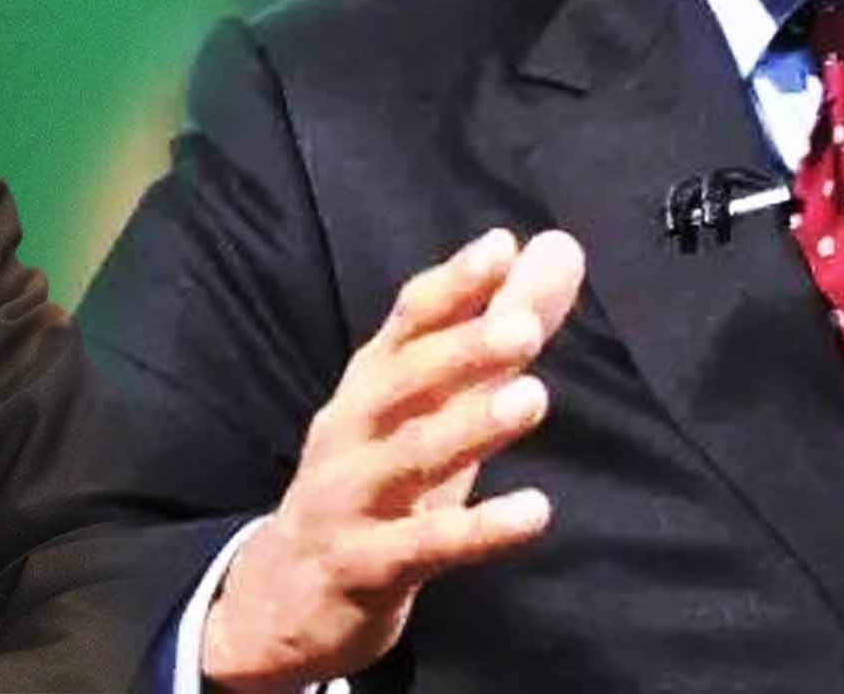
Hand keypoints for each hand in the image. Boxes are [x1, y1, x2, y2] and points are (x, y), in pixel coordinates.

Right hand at [202, 227, 585, 692]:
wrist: (285, 594)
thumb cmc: (376, 483)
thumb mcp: (433, 411)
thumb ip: (498, 334)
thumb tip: (558, 250)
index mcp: (369, 386)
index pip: (406, 324)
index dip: (451, 287)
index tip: (500, 247)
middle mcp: (351, 430)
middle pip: (401, 381)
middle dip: (461, 350)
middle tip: (524, 327)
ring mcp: (350, 498)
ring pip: (409, 458)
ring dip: (469, 428)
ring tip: (532, 398)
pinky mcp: (363, 564)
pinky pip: (422, 544)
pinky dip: (478, 530)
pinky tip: (534, 512)